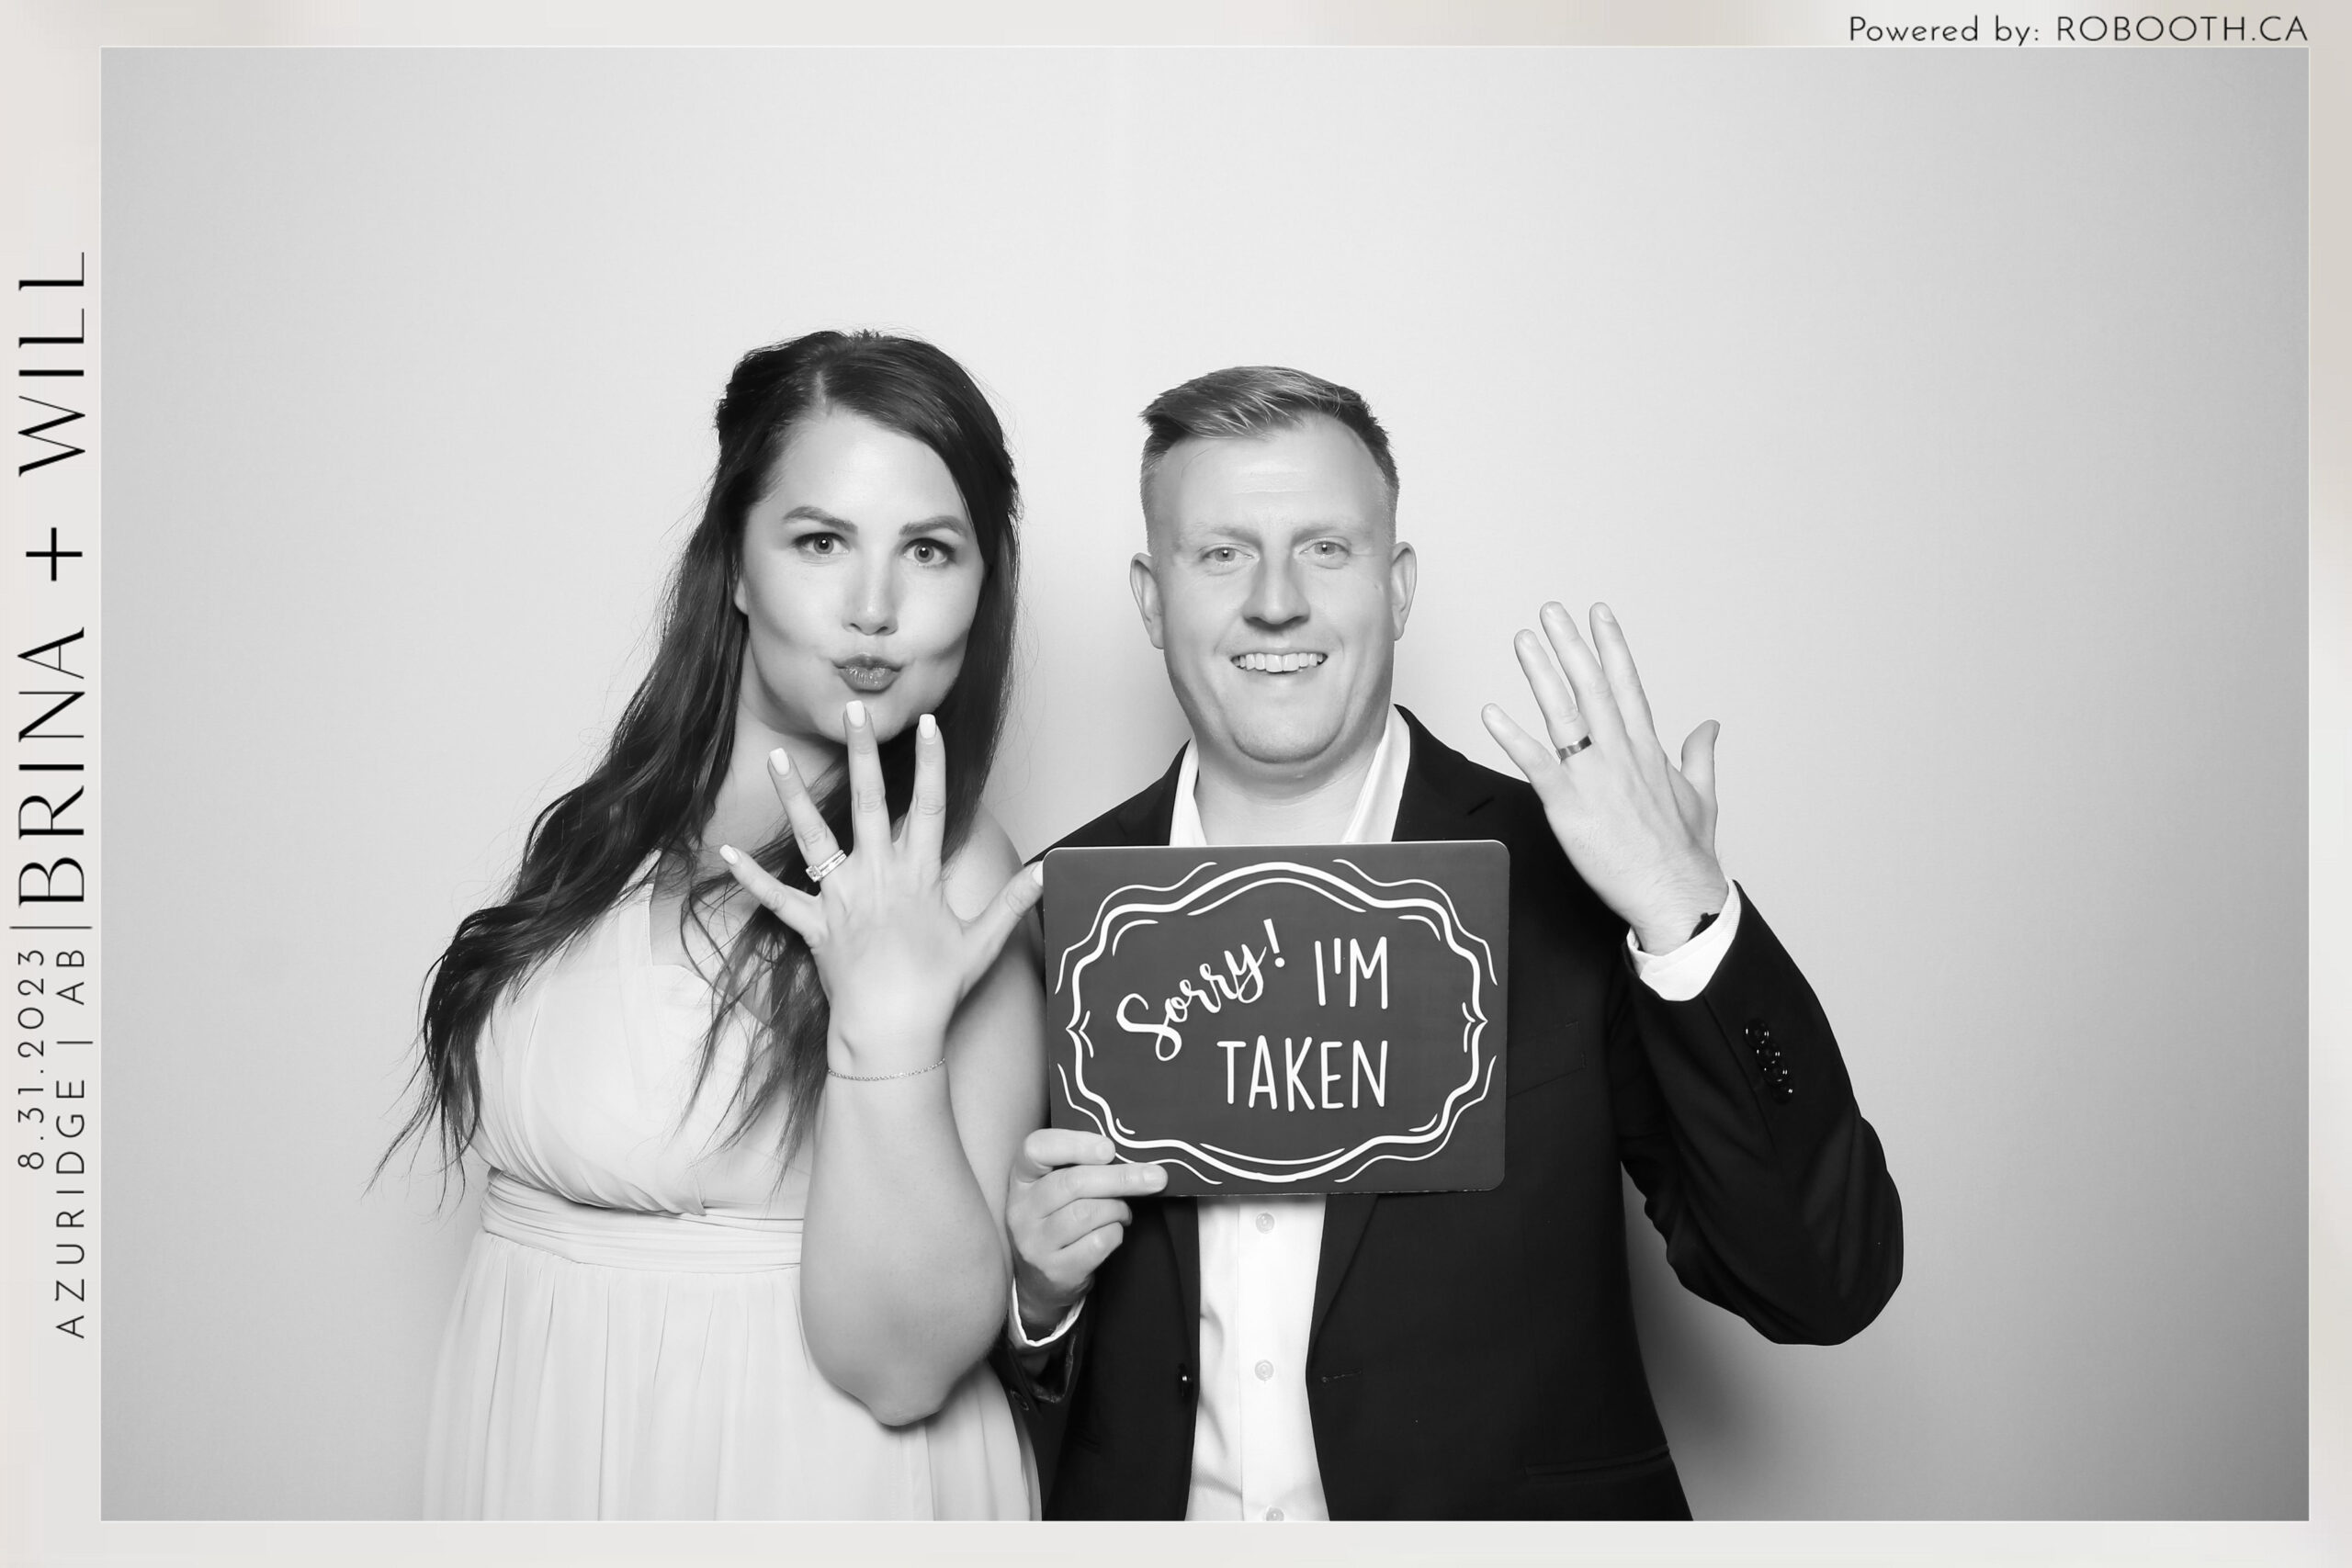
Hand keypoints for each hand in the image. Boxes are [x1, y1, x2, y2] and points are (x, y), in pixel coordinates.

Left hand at [719, 703, 1043, 1073]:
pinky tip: (725, 852)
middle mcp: (877, 875)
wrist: (892, 1030)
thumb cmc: (937, 988)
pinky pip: (777, 897)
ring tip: (774, 757)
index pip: (930, 806)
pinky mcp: (813, 925)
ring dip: (794, 795)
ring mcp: (840, 897)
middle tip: (852, 712)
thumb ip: (1013, 902)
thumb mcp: (983, 943)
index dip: (931, 763)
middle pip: (869, 803)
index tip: (928, 724)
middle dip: (862, 754)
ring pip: (813, 836)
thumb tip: (1047, 871)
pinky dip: (750, 876)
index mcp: (919, 875)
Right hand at [1006, 1128, 1166, 1336]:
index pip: (1036, 1148)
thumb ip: (1081, 1168)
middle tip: (1155, 1177)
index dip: (1074, 1144)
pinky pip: (1098, 1242)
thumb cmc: (1058, 1222)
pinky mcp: (1055, 1270)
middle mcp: (1021, 1210)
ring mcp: (1035, 1243)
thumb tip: (1131, 1154)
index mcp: (1022, 1179)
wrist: (1041, 1283)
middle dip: (1121, 1178)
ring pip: (1088, 1213)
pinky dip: (1116, 1233)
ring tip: (1124, 1212)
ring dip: (1118, 1209)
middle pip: (1073, 1183)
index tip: (1109, 1149)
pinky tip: (1115, 1231)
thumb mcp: (1056, 1190)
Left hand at [1481, 601, 1729, 953]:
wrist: (1676, 893)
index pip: (1627, 685)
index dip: (1611, 646)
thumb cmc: (1685, 853)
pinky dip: (1512, 738)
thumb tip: (1710, 725)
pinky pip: (1536, 764)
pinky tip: (1491, 713)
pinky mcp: (1570, 805)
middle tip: (1551, 610)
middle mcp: (1621, 754)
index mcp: (1648, 749)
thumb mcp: (1703, 795)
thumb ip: (1700, 754)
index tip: (1598, 614)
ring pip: (1564, 714)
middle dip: (1571, 645)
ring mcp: (1595, 777)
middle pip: (1592, 687)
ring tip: (1524, 640)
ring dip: (1541, 674)